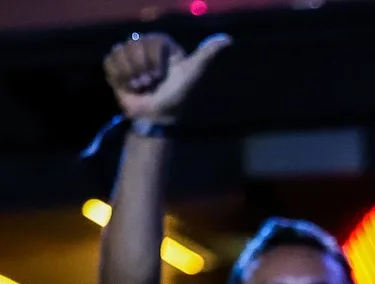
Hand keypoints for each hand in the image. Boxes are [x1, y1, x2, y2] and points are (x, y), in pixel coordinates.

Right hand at [103, 32, 230, 123]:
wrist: (158, 118)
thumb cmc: (178, 97)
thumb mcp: (193, 73)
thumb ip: (207, 54)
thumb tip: (228, 38)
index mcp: (161, 43)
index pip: (148, 42)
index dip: (153, 62)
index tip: (161, 75)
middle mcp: (145, 45)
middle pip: (132, 47)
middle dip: (142, 71)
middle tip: (150, 84)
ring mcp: (128, 55)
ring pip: (119, 53)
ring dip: (130, 77)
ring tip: (140, 86)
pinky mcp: (116, 66)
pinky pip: (110, 63)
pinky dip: (119, 80)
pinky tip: (129, 87)